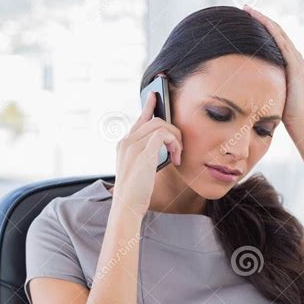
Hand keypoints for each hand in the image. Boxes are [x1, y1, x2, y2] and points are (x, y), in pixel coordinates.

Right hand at [111, 92, 182, 218]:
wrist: (126, 207)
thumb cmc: (135, 194)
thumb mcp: (140, 170)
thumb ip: (147, 155)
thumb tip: (165, 146)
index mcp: (124, 145)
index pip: (139, 120)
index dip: (149, 106)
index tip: (156, 95)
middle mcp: (126, 141)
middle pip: (154, 120)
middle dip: (173, 131)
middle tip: (179, 149)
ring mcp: (133, 145)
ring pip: (160, 125)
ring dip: (175, 139)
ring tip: (177, 156)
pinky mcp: (143, 152)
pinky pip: (163, 134)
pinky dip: (174, 144)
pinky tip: (176, 158)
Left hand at [242, 4, 303, 132]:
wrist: (299, 122)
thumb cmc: (283, 112)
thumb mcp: (270, 91)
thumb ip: (262, 82)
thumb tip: (244, 81)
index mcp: (289, 62)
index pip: (274, 38)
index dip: (260, 25)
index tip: (245, 17)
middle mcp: (295, 57)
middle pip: (276, 31)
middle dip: (260, 17)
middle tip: (244, 7)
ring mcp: (297, 60)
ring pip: (279, 33)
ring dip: (264, 20)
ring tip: (249, 10)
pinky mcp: (295, 66)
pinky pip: (282, 44)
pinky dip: (272, 32)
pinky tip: (261, 23)